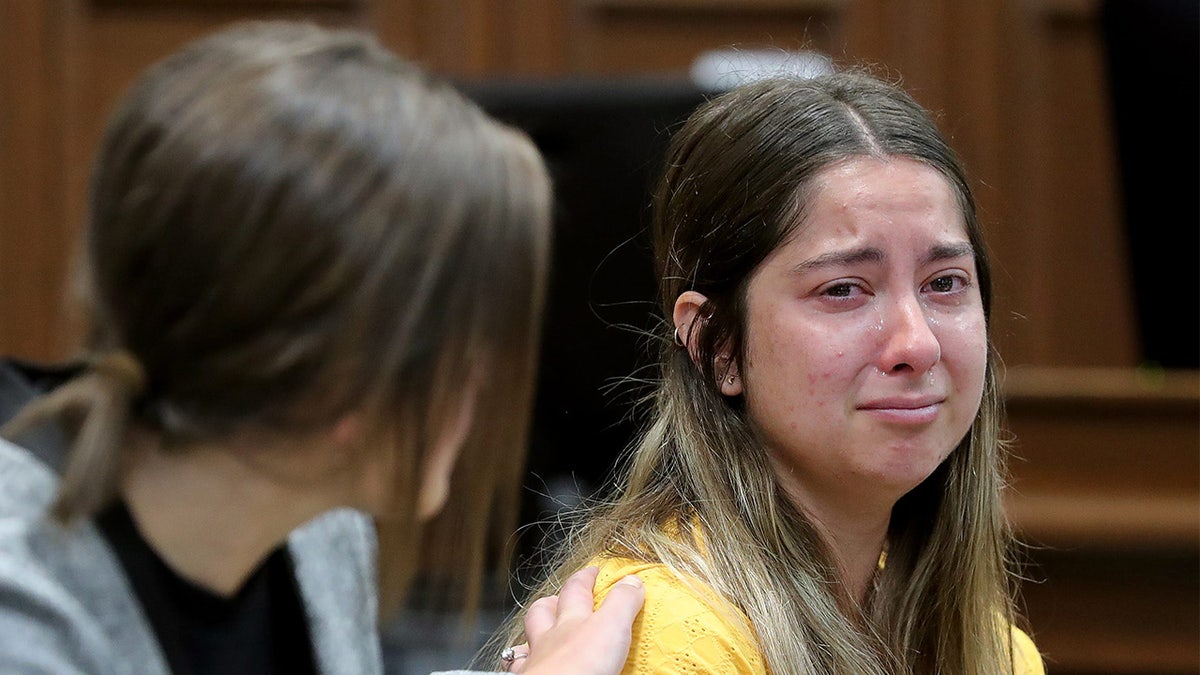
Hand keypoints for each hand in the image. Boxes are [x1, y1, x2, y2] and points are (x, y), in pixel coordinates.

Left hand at [509, 566, 644, 674]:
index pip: (577, 589)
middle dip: (553, 600)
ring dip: (534, 631)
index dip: (586, 577)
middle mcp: (549, 638)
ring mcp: (536, 661)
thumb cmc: (579, 665)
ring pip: (527, 640)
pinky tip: (529, 665)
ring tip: (543, 631)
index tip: (595, 571)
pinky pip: (517, 668)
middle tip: (561, 597)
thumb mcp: (611, 626)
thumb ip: (622, 602)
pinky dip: (521, 663)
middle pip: (543, 611)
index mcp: (571, 619)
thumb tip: (632, 580)